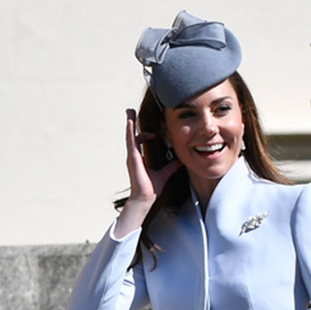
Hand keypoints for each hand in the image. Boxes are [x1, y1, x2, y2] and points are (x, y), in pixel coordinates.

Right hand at [114, 109, 181, 235]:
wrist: (145, 198)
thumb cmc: (151, 188)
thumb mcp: (165, 173)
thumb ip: (171, 165)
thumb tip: (180, 159)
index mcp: (140, 158)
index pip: (141, 141)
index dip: (147, 135)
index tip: (156, 133)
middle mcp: (134, 155)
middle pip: (133, 135)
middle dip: (133, 123)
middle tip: (131, 111)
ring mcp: (132, 155)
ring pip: (130, 135)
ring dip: (130, 122)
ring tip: (130, 111)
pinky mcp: (132, 157)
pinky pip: (130, 140)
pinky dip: (130, 130)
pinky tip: (130, 121)